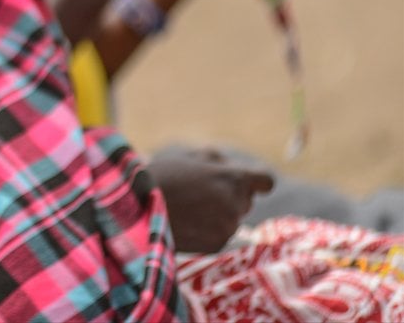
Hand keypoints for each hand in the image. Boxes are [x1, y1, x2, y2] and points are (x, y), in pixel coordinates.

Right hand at [148, 145, 273, 252]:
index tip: (250, 184)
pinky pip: (220, 234)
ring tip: (189, 208)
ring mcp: (228, 227)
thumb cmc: (161, 178)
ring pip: (232, 218)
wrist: (138, 209)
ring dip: (218, 213)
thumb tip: (230, 167)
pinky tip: (187, 223)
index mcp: (233, 178)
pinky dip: (208, 229)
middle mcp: (236, 204)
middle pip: (245, 200)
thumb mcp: (187, 158)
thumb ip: (216, 160)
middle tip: (200, 193)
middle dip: (230, 196)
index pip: (265, 181)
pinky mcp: (217, 244)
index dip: (257, 182)